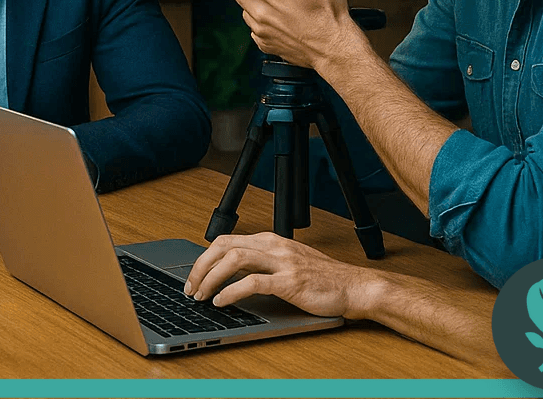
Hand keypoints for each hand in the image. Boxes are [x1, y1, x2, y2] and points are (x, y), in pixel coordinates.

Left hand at [183, 232, 374, 318]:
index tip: (194, 275)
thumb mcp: (288, 261)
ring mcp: (281, 262)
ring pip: (234, 259)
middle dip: (201, 265)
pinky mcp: (289, 282)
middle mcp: (273, 246)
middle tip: (190, 287)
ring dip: (211, 277)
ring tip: (201, 295)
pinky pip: (253, 282)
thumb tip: (231, 273)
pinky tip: (222, 301)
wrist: (353, 286)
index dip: (205, 257)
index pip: (226, 240)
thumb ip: (263, 262)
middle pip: (224, 246)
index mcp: (270, 240)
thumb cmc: (322, 278)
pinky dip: (232, 291)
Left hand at [230, 0, 363, 76]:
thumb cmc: (329, 12)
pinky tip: (280, 19)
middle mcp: (259, 12)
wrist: (336, 49)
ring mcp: (261, 30)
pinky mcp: (266, 45)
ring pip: (245, 11)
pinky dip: (262, 22)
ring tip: (277, 1)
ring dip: (254, 3)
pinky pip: (254, 30)